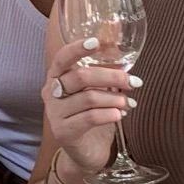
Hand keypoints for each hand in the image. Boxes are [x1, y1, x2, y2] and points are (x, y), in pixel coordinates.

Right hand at [41, 36, 136, 173]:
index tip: (97, 42)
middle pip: (81, 77)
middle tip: (134, 82)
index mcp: (56, 78)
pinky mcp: (64, 132)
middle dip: (111, 77)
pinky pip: (89, 118)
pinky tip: (120, 115)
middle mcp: (50, 94)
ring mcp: (54, 114)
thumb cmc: (92, 115)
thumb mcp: (98, 89)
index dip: (78, 48)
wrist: (86, 152)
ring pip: (88, 98)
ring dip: (114, 99)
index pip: (62, 58)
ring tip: (128, 103)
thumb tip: (116, 31)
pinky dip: (109, 114)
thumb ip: (104, 64)